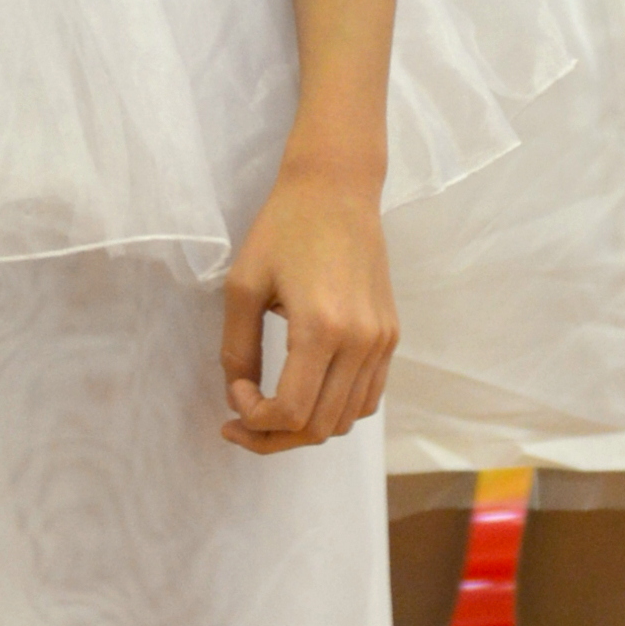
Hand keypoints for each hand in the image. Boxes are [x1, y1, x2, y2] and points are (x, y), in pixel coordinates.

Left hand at [220, 164, 397, 454]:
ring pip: (347, 420)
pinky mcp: (390, 336)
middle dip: (273, 436)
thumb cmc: (284, 228)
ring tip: (269, 412)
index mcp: (322, 328)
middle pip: (320, 428)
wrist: (337, 189)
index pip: (291, 413)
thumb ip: (237, 349)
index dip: (253, 418)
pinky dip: (334, 408)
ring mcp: (382, 341)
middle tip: (240, 422)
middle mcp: (361, 341)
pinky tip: (305, 392)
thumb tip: (239, 396)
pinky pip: (367, 397)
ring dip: (305, 428)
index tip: (234, 392)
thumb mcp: (243, 286)